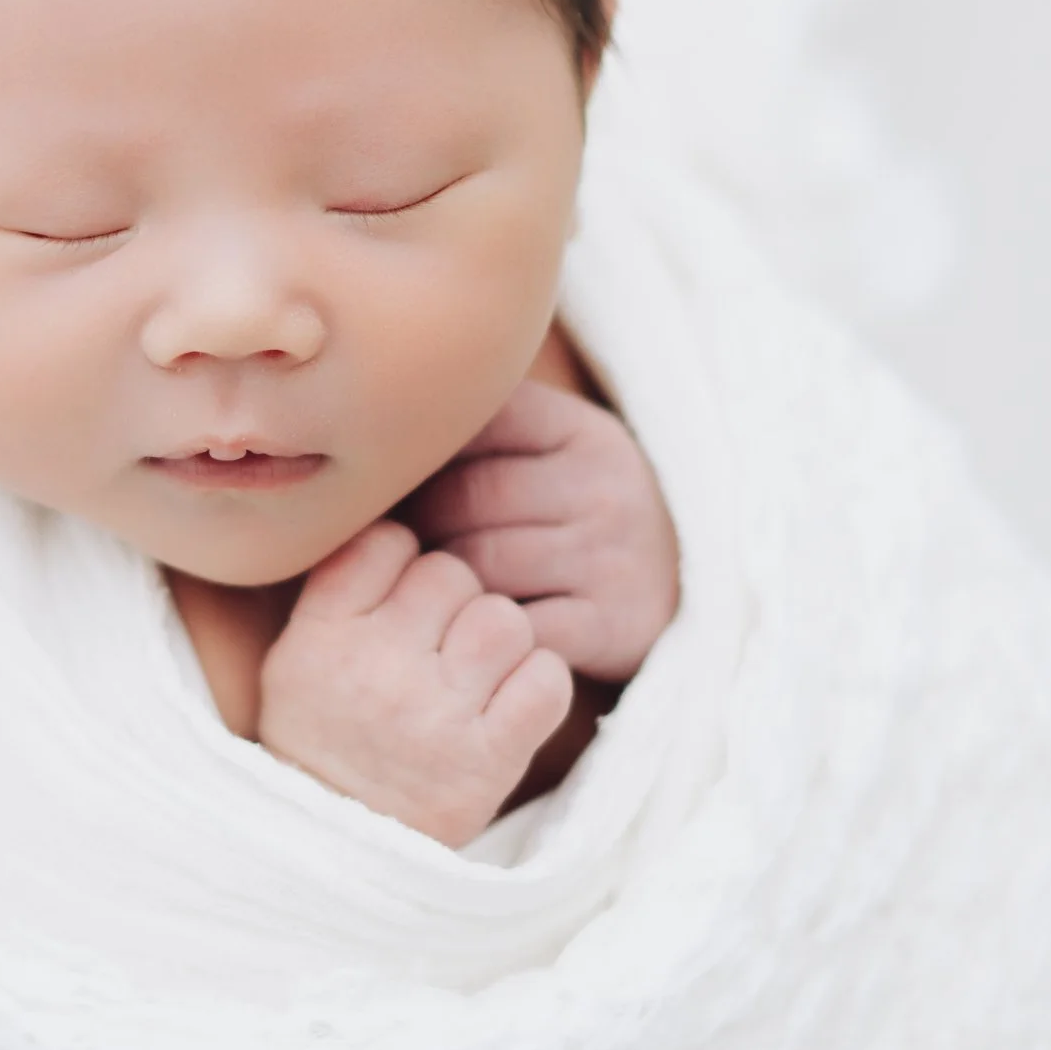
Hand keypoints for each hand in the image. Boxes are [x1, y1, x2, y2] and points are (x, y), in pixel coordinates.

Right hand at [256, 520, 574, 848]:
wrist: (334, 850)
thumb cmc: (323, 739)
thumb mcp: (296, 658)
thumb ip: (341, 589)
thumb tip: (403, 518)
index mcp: (323, 636)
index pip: (390, 542)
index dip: (406, 562)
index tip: (401, 600)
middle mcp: (378, 668)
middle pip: (454, 574)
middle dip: (456, 604)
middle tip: (441, 648)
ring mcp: (436, 714)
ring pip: (505, 619)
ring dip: (500, 640)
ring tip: (477, 675)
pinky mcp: (488, 757)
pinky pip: (547, 677)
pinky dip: (539, 684)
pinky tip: (512, 704)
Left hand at [400, 379, 678, 685]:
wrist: (678, 590)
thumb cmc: (578, 514)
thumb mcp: (554, 449)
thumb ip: (482, 425)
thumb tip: (371, 416)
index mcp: (583, 431)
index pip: (469, 429)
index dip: (419, 463)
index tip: (397, 485)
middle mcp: (604, 486)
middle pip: (463, 502)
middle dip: (418, 527)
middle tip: (396, 548)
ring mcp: (611, 555)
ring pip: (478, 567)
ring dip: (439, 585)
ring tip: (422, 589)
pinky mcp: (612, 622)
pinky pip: (513, 628)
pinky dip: (476, 633)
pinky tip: (463, 632)